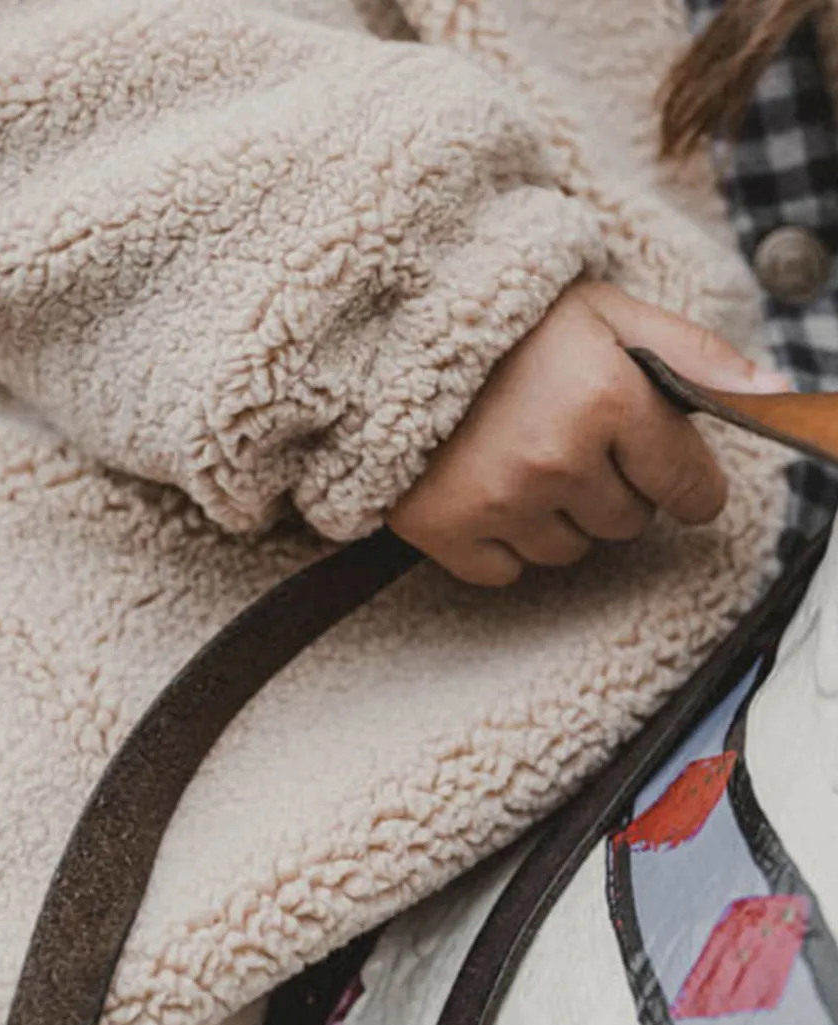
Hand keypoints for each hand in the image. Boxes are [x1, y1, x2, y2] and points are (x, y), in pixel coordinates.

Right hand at [388, 281, 787, 586]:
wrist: (390, 333)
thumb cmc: (506, 323)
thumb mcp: (606, 313)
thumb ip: (693, 352)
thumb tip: (773, 394)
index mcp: (607, 398)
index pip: (689, 487)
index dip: (686, 484)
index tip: (668, 477)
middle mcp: (556, 458)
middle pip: (626, 523)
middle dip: (610, 490)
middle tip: (567, 442)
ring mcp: (497, 501)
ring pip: (568, 552)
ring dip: (556, 518)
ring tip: (520, 462)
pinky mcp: (445, 530)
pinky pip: (505, 572)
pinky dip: (502, 544)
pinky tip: (486, 494)